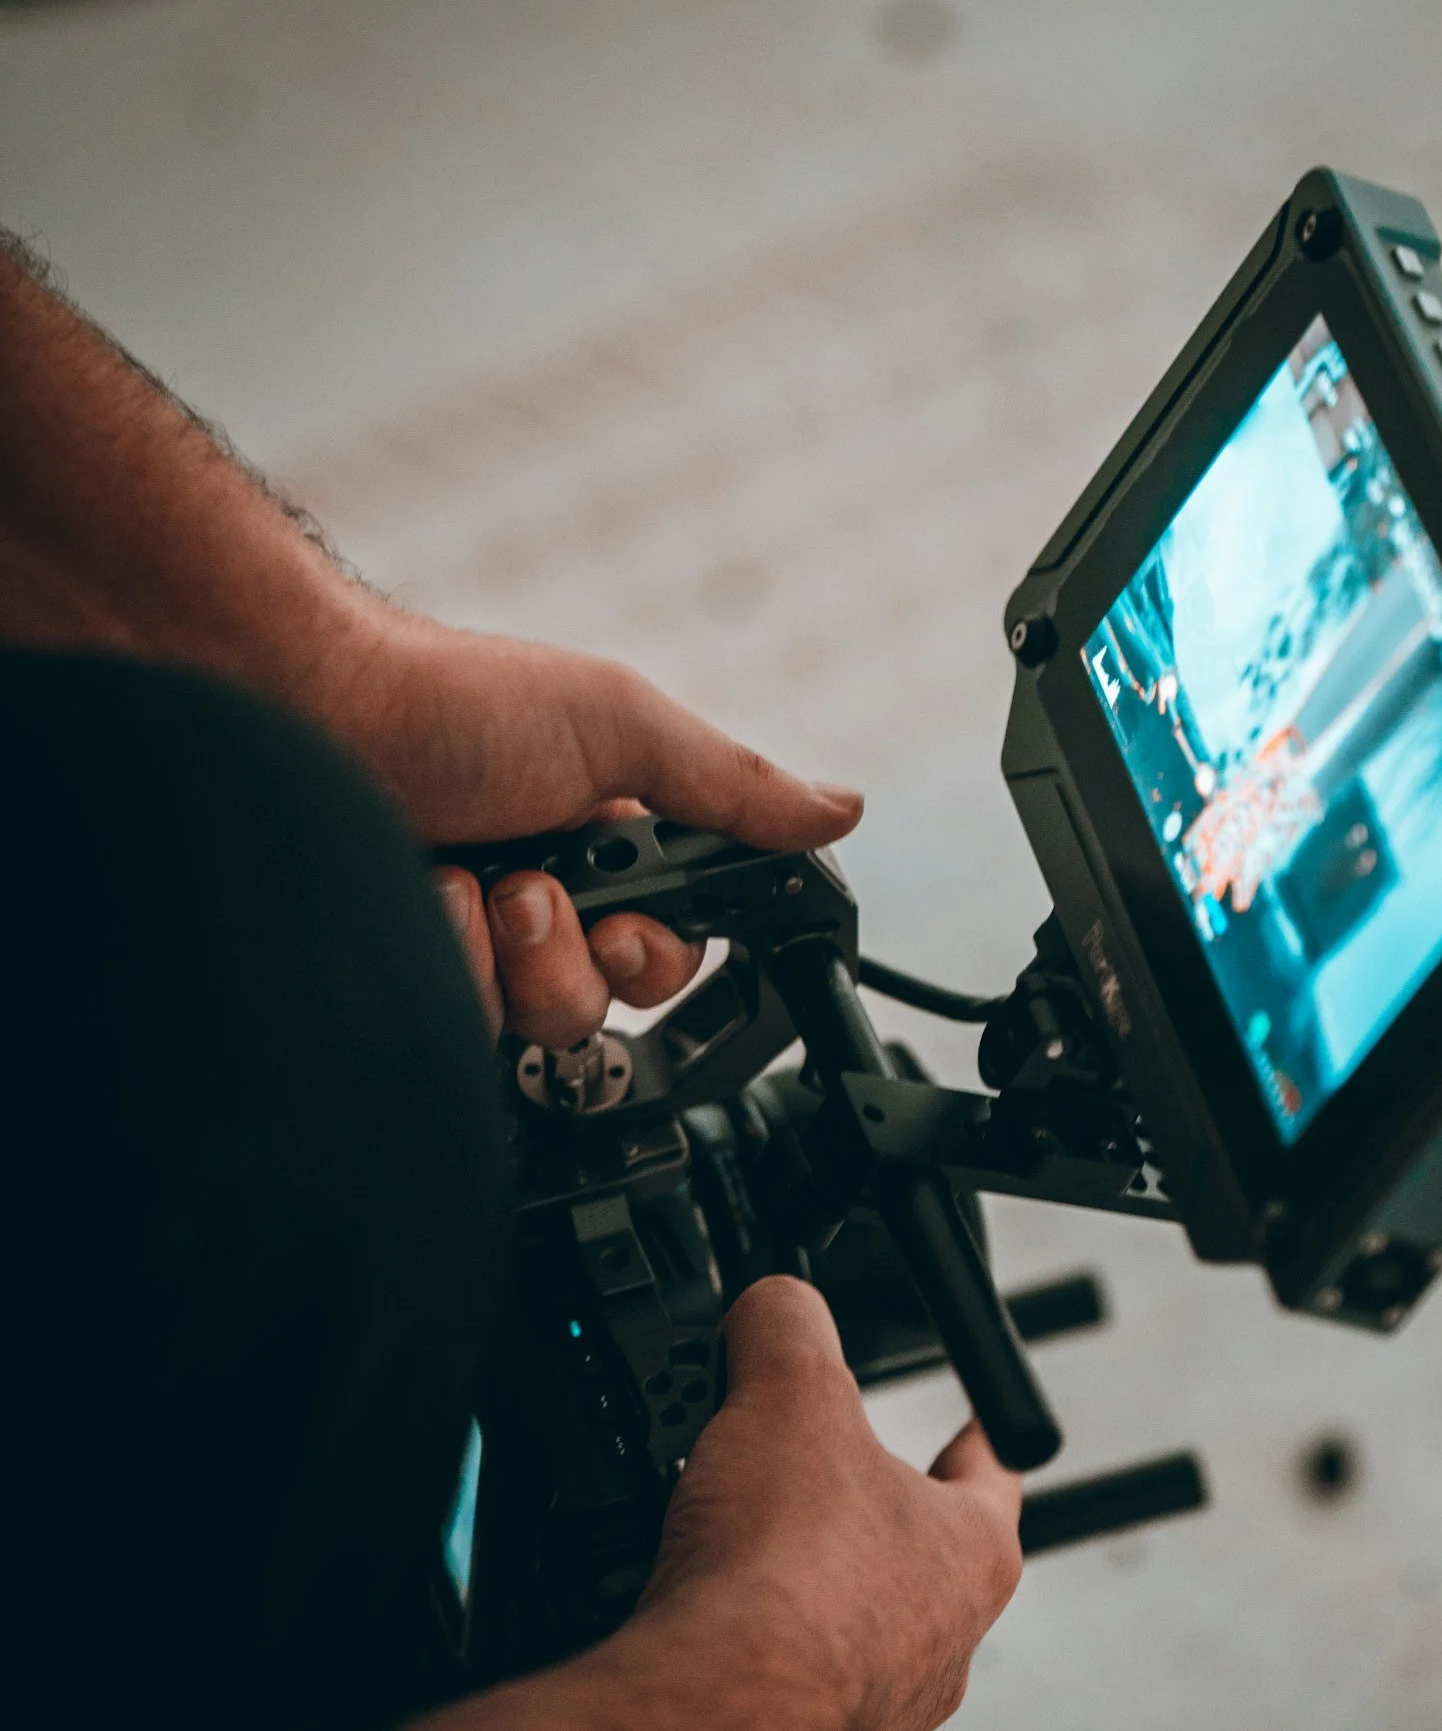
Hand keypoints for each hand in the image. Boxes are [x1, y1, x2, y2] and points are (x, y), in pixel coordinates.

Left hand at [317, 612, 860, 1044]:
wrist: (309, 715)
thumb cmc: (456, 701)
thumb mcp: (623, 726)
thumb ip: (735, 785)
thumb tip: (843, 810)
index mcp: (610, 850)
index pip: (671, 954)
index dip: (654, 954)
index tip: (623, 920)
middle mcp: (546, 905)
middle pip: (606, 1005)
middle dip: (571, 953)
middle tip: (530, 886)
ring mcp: (475, 946)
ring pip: (536, 1028)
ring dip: (505, 953)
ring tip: (468, 881)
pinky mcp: (417, 975)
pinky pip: (459, 1029)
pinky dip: (443, 958)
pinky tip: (419, 893)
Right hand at [617, 1275, 1022, 1730]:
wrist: (709, 1721)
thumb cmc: (780, 1576)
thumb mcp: (788, 1395)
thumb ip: (789, 1329)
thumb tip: (777, 1302)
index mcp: (964, 1564)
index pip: (993, 1482)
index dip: (981, 1442)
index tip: (984, 1429)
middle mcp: (933, 1668)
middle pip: (936, 1611)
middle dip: (888, 1574)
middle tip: (828, 1538)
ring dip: (838, 1697)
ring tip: (776, 1662)